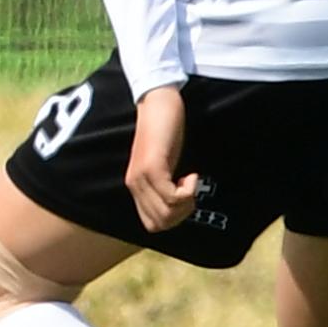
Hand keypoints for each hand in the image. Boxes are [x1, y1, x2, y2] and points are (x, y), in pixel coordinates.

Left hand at [124, 82, 196, 230]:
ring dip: (187, 202)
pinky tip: (192, 173)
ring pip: (167, 214)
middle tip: (190, 190)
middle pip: (160, 224)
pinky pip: (172, 196)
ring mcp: (142, 177)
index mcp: (137, 186)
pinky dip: (189, 190)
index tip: (183, 196)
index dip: (174, 218)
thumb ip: (164, 184)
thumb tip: (179, 206)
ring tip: (190, 181)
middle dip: (182, 214)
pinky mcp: (153, 166)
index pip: (151, 225)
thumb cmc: (165, 130)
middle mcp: (135, 185)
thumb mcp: (164, 163)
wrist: (158, 101)